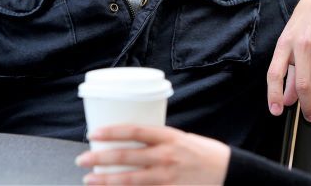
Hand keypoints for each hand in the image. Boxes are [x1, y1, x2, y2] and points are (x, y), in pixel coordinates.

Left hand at [75, 124, 229, 184]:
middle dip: (100, 157)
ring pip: (129, 179)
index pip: (134, 131)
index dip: (111, 132)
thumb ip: (158, 141)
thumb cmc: (204, 154)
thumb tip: (130, 141)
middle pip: (126, 156)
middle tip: (82, 158)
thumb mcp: (182, 139)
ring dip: (106, 180)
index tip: (93, 133)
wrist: (229, 173)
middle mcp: (166, 156)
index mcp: (169, 137)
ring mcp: (167, 178)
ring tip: (89, 179)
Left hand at [267, 0, 310, 121]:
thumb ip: (288, 72)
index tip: (276, 111)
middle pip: (302, 84)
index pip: (274, 73)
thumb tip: (286, 100)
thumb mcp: (291, 41)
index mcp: (285, 44)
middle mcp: (301, 44)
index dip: (274, 95)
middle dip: (308, 106)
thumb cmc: (307, 22)